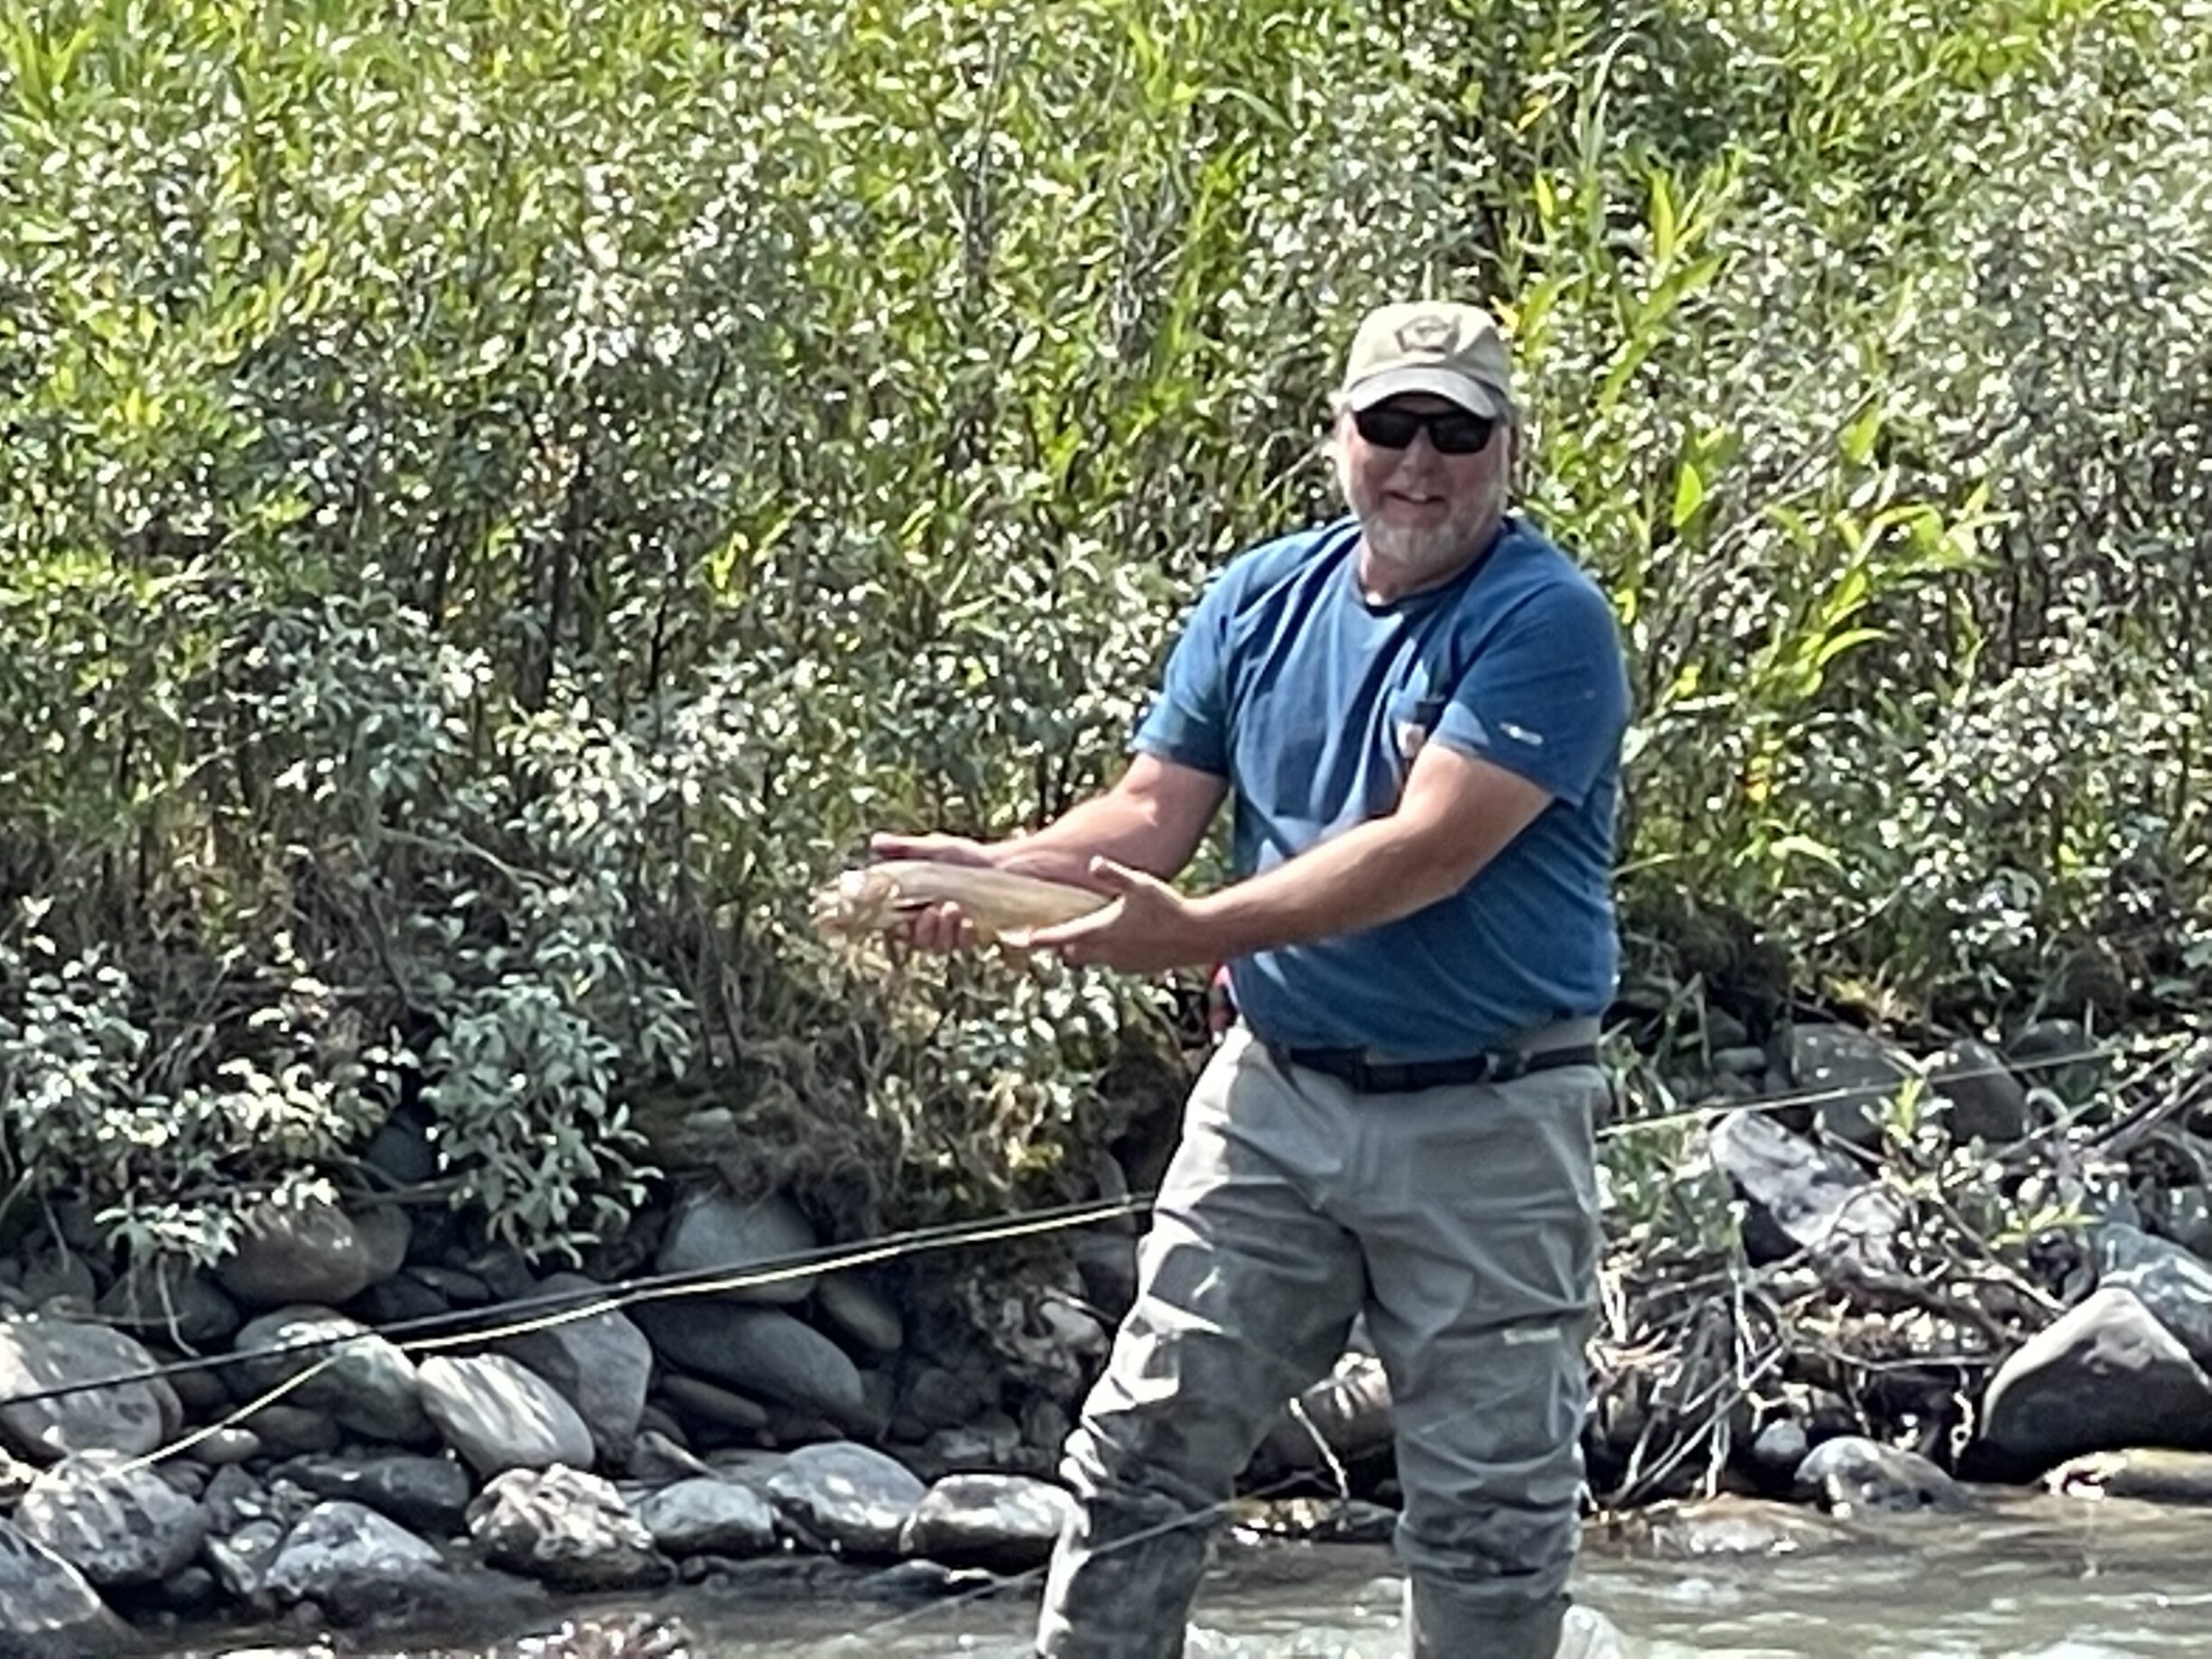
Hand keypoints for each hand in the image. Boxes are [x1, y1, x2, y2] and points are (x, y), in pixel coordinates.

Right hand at [868, 830, 996, 954]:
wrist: (1003, 865)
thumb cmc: (965, 856)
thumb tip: (874, 842)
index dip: (898, 927)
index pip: (896, 926)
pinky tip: (968, 921)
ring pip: (938, 945)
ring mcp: (952, 932)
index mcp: (913, 905)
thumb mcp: (935, 848)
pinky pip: (962, 945)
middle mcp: (930, 923)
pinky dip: (963, 935)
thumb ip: (905, 848)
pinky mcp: (972, 937)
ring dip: (943, 931)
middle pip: (917, 940)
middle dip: (923, 929)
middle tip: (932, 910)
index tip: (903, 918)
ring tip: (953, 908)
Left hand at [1008, 857, 1217, 973]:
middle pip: (1068, 953)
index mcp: (1100, 932)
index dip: (1035, 938)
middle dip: (1058, 943)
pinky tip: (1114, 938)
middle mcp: (1106, 953)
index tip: (1016, 938)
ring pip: (1089, 959)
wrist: (1198, 936)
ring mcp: (1120, 964)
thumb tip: (1094, 862)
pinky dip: (1103, 952)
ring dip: (1081, 948)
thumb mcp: (1141, 884)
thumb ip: (1115, 874)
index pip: (1058, 938)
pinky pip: (1109, 962)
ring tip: (1078, 933)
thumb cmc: (1169, 907)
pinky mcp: (1134, 968)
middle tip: (1044, 933)